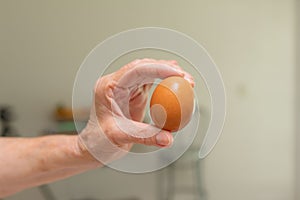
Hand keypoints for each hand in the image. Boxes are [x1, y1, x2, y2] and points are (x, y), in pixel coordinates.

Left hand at [78, 59, 193, 163]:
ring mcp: (125, 86)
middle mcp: (117, 82)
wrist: (94, 145)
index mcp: (109, 86)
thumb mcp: (121, 137)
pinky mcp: (133, 93)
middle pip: (144, 66)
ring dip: (168, 74)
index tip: (179, 74)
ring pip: (149, 72)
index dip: (159, 69)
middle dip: (167, 69)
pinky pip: (151, 83)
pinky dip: (165, 83)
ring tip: (187, 81)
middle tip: (187, 79)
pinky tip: (177, 85)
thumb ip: (145, 136)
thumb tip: (169, 139)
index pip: (136, 70)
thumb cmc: (99, 141)